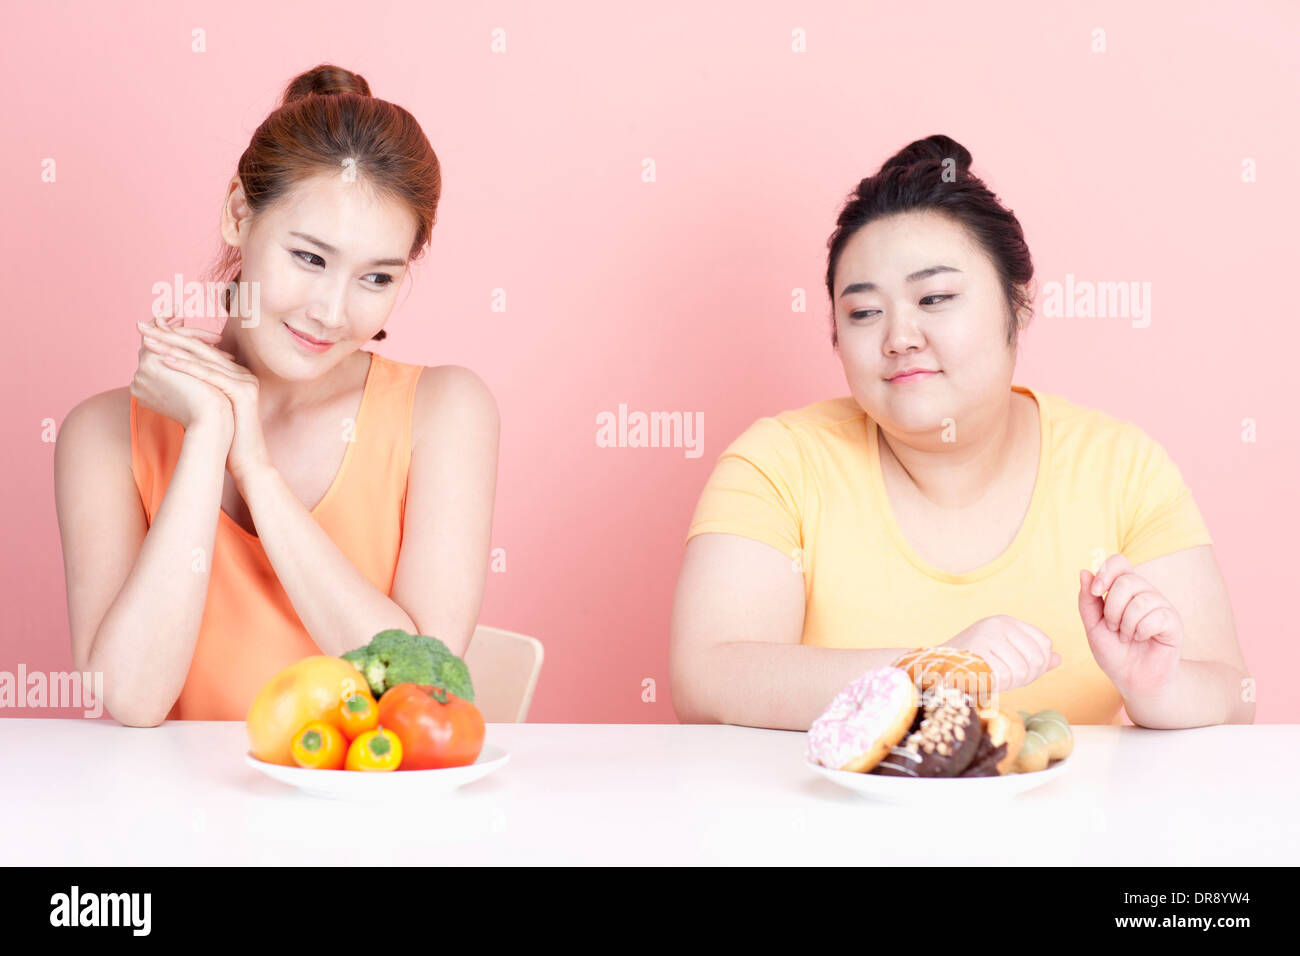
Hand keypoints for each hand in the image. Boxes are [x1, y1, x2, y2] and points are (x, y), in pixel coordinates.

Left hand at [138, 314, 270, 485]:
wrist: (246, 460)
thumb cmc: (226, 440)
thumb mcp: (210, 409)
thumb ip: (198, 392)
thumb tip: (169, 382)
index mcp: (235, 374)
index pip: (202, 351)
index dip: (175, 339)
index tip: (150, 331)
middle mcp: (242, 373)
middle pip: (201, 349)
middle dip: (169, 336)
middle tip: (142, 325)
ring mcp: (245, 381)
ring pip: (203, 359)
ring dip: (172, 347)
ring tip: (147, 339)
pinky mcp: (243, 391)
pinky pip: (210, 375)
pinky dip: (186, 366)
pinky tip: (165, 360)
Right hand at [942, 615, 1061, 695]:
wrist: (937, 668)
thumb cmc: (973, 665)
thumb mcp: (1005, 656)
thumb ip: (1030, 657)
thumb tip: (1058, 659)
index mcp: (1007, 622)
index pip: (1044, 643)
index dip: (1038, 664)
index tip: (1021, 671)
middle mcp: (999, 623)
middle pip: (1037, 659)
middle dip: (1026, 677)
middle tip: (1007, 679)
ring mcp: (988, 634)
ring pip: (1022, 670)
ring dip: (1010, 683)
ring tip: (993, 678)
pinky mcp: (978, 649)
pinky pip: (1004, 676)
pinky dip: (998, 685)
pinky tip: (986, 680)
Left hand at [1078, 553, 1182, 699]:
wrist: (1132, 680)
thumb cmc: (1113, 652)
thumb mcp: (1092, 625)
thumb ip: (1087, 600)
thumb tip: (1084, 572)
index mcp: (1125, 590)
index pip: (1119, 562)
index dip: (1105, 571)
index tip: (1096, 592)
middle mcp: (1145, 593)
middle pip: (1127, 581)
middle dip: (1112, 609)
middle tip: (1113, 627)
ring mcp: (1162, 606)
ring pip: (1141, 599)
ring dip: (1126, 624)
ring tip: (1126, 637)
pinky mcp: (1174, 622)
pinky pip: (1156, 616)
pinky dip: (1141, 631)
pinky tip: (1142, 639)